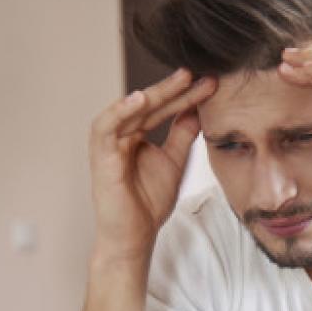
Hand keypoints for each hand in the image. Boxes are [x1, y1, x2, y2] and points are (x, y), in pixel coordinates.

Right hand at [87, 68, 215, 261]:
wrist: (134, 236)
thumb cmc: (148, 203)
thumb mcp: (174, 162)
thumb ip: (182, 135)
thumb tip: (197, 110)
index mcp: (136, 134)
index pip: (163, 109)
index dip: (186, 96)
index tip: (211, 83)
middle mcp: (121, 134)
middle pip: (148, 105)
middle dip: (174, 89)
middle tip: (197, 73)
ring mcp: (109, 144)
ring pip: (130, 110)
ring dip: (154, 94)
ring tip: (178, 80)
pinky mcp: (100, 156)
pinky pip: (107, 127)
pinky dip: (121, 111)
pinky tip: (141, 99)